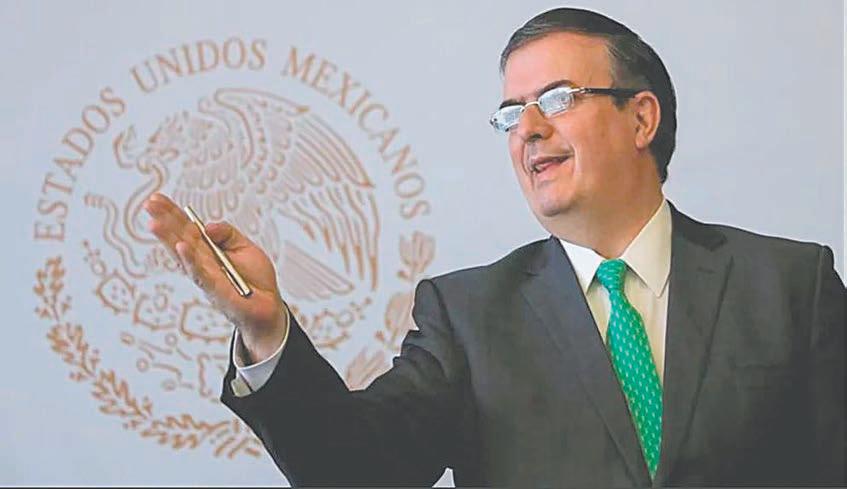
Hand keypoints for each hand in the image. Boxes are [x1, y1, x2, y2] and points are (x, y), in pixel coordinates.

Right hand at [143, 192, 287, 362]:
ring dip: (169, 240)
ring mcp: (206, 277)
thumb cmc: (255, 279)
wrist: (269, 307)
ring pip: (185, 255)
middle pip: (180, 238)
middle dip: (164, 221)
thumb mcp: (245, 247)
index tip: (156, 198)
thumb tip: (206, 226)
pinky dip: (191, 260)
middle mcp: (202, 263)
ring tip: (154, 224)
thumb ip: (227, 233)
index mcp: (208, 250)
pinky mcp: (216, 290)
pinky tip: (180, 247)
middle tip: (148, 203)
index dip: (172, 213)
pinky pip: (201, 273)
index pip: (186, 228)